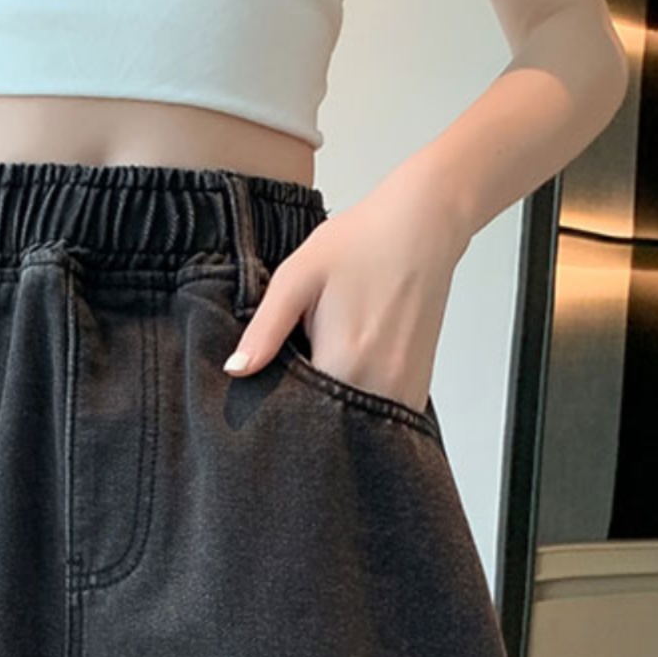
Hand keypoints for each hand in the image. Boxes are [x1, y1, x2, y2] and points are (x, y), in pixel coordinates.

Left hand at [222, 172, 465, 414]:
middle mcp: (379, 387)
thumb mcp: (297, 278)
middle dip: (306, 420)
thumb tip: (236, 369)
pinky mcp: (417, 389)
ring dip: (335, 417)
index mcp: (345, 364)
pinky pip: (380, 419)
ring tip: (323, 377)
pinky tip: (347, 379)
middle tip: (293, 389)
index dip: (278, 415)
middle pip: (331, 430)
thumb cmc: (361, 244)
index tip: (268, 400)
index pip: (299, 417)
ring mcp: (404, 392)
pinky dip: (359, 410)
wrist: (421, 226)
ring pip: (357, 428)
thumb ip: (265, 329)